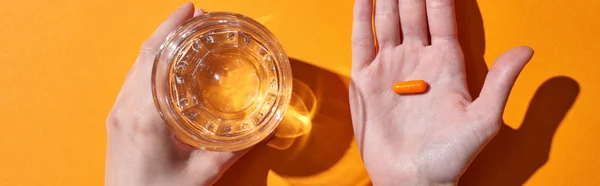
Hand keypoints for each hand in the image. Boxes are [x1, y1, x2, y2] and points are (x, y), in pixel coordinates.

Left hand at [105, 3, 247, 185]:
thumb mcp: (204, 175)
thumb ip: (235, 149)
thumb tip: (262, 128)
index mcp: (144, 115)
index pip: (154, 56)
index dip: (171, 28)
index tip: (190, 10)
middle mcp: (125, 109)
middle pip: (144, 55)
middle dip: (170, 31)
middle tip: (196, 19)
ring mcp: (117, 115)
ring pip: (136, 67)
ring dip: (160, 47)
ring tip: (186, 37)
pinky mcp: (118, 123)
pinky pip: (133, 82)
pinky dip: (152, 65)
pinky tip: (169, 69)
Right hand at [349, 0, 533, 184]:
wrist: (411, 179)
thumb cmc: (449, 156)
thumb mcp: (483, 120)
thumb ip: (501, 83)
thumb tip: (526, 49)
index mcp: (446, 64)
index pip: (442, 17)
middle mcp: (417, 60)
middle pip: (413, 12)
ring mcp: (390, 67)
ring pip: (388, 20)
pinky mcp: (366, 79)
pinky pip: (362, 41)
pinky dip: (361, 18)